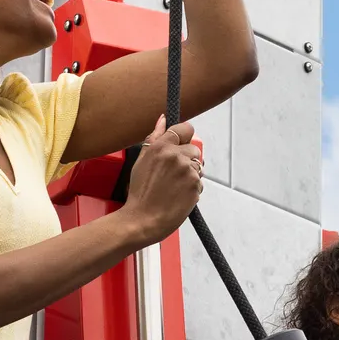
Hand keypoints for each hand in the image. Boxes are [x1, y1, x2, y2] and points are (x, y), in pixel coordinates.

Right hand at [121, 122, 203, 239]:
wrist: (142, 220)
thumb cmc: (139, 193)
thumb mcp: (141, 161)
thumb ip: (154, 137)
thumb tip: (162, 119)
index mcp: (160, 146)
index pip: (184, 129)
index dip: (184, 136)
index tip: (182, 142)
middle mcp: (176, 156)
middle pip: (194, 149)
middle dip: (187, 159)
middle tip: (171, 175)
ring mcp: (187, 171)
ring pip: (197, 167)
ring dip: (190, 175)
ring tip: (172, 187)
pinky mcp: (195, 185)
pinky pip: (199, 182)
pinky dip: (192, 188)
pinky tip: (177, 195)